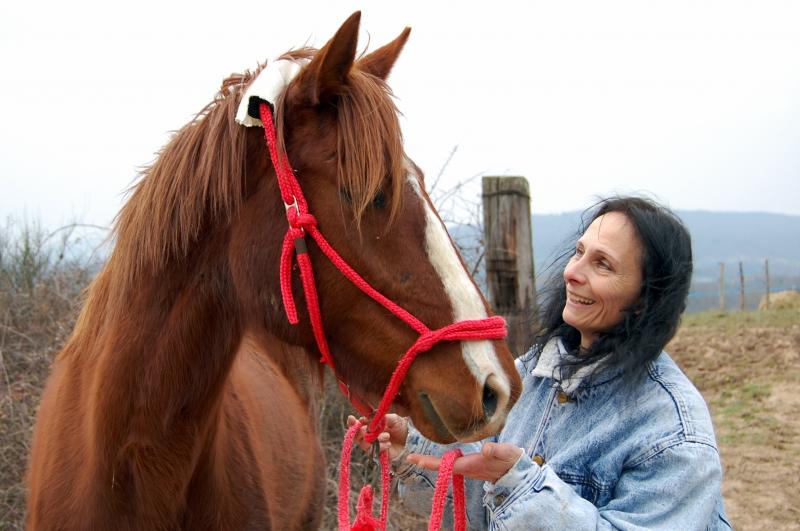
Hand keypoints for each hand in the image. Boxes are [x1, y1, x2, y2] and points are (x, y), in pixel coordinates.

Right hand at [346, 413, 408, 461]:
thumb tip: (370, 417)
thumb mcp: (393, 418)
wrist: (411, 441)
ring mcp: (373, 445)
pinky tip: (388, 444)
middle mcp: (369, 435)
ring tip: (387, 436)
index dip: (353, 422)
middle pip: (356, 435)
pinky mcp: (377, 454)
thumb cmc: (402, 428)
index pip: (357, 424)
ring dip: (374, 438)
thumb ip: (381, 417)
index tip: (352, 419)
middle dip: (360, 431)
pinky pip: (372, 451)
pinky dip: (380, 446)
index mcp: (371, 425)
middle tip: (367, 429)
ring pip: (363, 443)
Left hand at [407, 442, 522, 482]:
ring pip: (447, 466)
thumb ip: (497, 450)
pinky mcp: (473, 466)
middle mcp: (467, 468)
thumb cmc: (511, 461)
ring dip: (433, 462)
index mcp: (470, 465)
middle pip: (442, 467)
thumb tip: (488, 448)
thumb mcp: (506, 453)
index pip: (445, 464)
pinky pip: (453, 464)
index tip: (414, 460)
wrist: (519, 473)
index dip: (430, 462)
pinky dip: (443, 461)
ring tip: (418, 458)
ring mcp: (469, 468)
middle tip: (410, 458)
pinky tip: (440, 458)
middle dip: (426, 462)